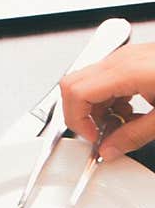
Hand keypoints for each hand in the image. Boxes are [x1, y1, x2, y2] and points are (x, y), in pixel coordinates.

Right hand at [61, 43, 154, 158]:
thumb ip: (132, 136)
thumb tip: (109, 149)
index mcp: (126, 71)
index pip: (75, 92)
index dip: (77, 120)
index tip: (94, 137)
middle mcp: (122, 59)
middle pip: (74, 85)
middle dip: (81, 114)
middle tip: (101, 133)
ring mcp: (127, 57)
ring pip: (87, 82)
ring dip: (96, 109)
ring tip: (121, 123)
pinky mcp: (134, 61)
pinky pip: (105, 80)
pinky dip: (109, 100)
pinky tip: (129, 112)